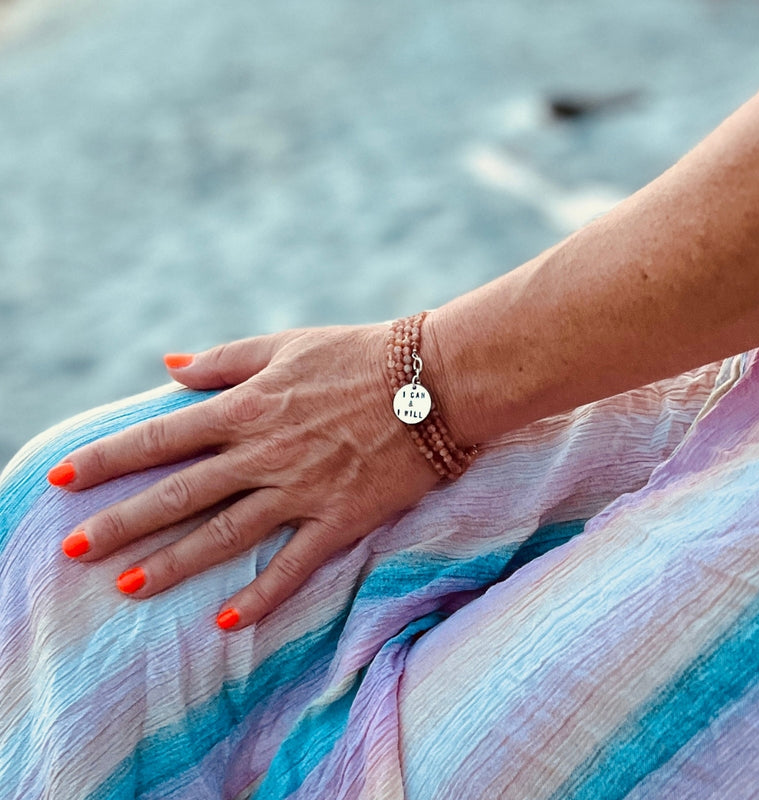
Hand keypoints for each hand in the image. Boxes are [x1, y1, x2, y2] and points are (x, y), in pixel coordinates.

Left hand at [51, 324, 438, 628]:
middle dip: (123, 522)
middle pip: (180, 494)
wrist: (433, 382)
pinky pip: (296, 564)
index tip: (64, 479)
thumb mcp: (287, 344)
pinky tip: (231, 622)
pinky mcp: (340, 517)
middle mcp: (265, 453)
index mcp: (248, 407)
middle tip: (75, 549)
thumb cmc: (359, 355)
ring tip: (127, 588)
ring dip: (173, 563)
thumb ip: (224, 359)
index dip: (108, 458)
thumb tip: (167, 365)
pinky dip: (264, 595)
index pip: (162, 436)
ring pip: (225, 534)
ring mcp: (302, 489)